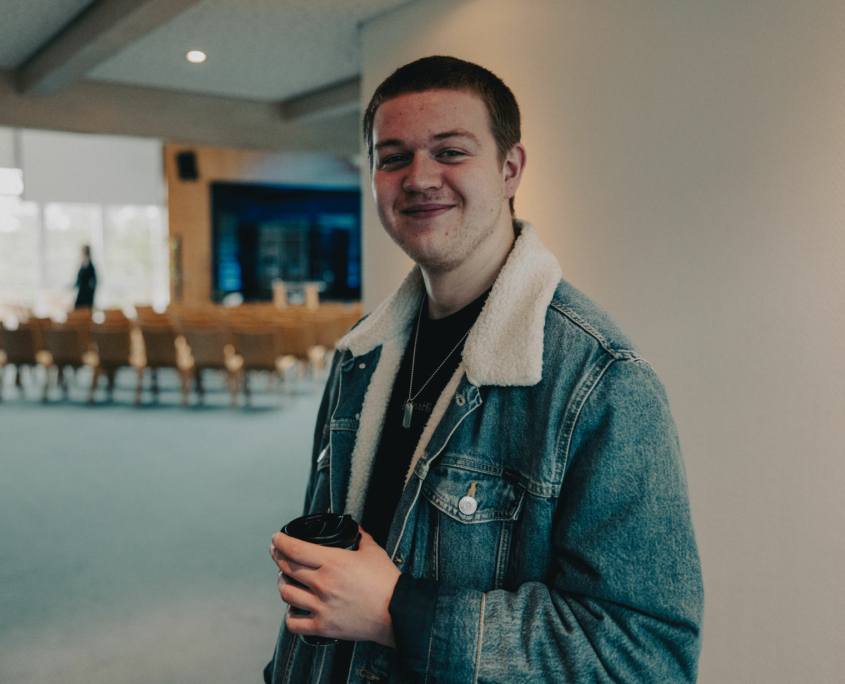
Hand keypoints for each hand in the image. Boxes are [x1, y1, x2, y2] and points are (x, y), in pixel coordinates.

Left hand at [270, 527, 400, 646]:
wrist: (397, 613)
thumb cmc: (386, 582)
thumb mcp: (373, 551)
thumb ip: (360, 537)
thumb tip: (354, 528)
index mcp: (333, 562)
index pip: (295, 549)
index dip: (281, 542)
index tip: (276, 538)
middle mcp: (323, 584)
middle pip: (287, 569)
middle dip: (277, 557)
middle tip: (276, 553)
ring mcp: (321, 607)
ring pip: (286, 594)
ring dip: (282, 584)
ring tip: (285, 579)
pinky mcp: (323, 627)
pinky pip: (294, 623)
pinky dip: (290, 615)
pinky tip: (294, 608)